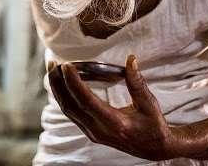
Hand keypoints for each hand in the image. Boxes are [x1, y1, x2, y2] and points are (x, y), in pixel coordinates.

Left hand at [47, 55, 178, 160]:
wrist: (154, 148)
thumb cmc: (153, 126)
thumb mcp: (149, 104)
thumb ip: (137, 82)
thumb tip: (131, 59)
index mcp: (115, 123)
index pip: (87, 102)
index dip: (74, 83)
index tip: (66, 65)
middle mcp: (100, 130)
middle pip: (70, 106)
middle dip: (58, 83)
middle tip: (52, 63)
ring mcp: (93, 133)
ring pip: (68, 111)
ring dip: (58, 89)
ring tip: (53, 69)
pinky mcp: (91, 131)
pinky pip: (72, 113)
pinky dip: (64, 97)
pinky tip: (62, 83)